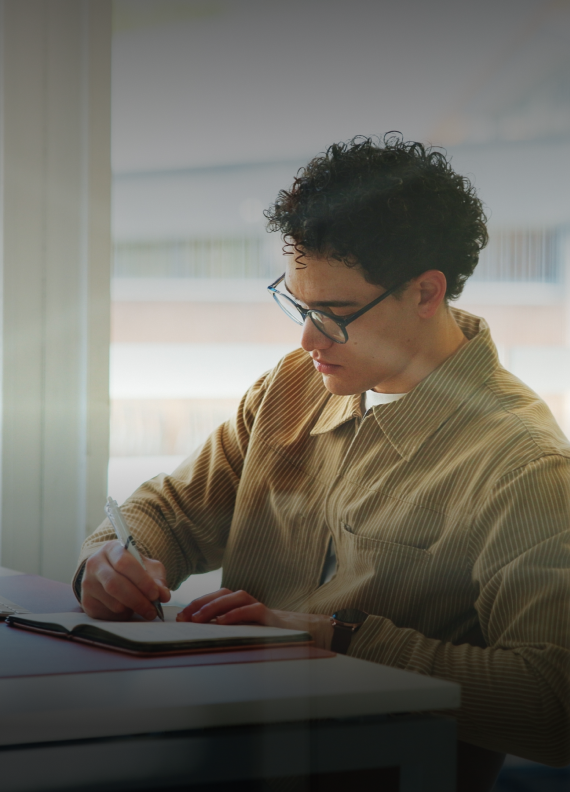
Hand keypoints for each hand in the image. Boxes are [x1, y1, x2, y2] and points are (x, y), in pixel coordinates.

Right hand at [81, 540, 170, 620]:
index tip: (155, 594)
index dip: (141, 580)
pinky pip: (107, 613)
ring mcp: (87, 583)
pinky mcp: (86, 601)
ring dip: (131, 609)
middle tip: (152, 610)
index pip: (124, 563)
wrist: (111, 572)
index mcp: (112, 549)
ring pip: (112, 601)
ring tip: (143, 608)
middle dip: (137, 599)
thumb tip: (164, 595)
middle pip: (115, 584)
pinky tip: (128, 609)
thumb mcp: (148, 567)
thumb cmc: (133, 568)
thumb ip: (157, 579)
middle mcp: (95, 563)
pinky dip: (122, 615)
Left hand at [176, 588, 333, 649]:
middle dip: (200, 604)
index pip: (214, 598)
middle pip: (220, 594)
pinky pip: (251, 610)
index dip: (196, 605)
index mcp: (237, 604)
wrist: (297, 636)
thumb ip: (223, 628)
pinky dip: (235, 614)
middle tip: (184, 617)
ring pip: (232, 598)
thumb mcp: (240, 633)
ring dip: (213, 606)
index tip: (180, 616)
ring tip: (197, 619)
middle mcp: (246, 601)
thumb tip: (197, 631)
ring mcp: (257, 606)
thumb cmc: (264, 636)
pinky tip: (222, 622)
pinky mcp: (268, 616)